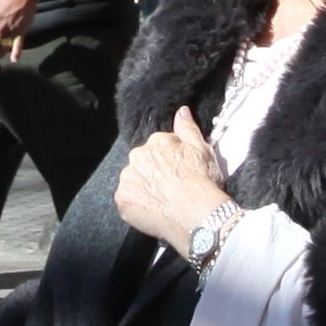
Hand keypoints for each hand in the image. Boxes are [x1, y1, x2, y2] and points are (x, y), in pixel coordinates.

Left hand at [113, 109, 229, 249]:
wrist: (197, 214)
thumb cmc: (202, 182)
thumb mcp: (202, 149)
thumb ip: (188, 128)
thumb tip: (181, 110)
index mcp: (156, 141)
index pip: (159, 147)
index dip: (171, 161)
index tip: (180, 173)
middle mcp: (137, 156)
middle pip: (143, 163)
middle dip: (154, 173)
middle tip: (171, 188)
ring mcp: (128, 178)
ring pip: (134, 180)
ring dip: (144, 188)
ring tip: (162, 202)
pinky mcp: (122, 199)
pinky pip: (127, 200)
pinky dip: (136, 205)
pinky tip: (152, 211)